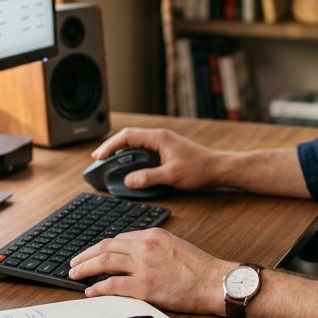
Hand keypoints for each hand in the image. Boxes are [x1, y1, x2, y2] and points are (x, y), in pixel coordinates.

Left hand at [69, 228, 228, 314]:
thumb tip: (134, 255)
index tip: (93, 254)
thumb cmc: (199, 268)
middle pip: (106, 247)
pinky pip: (113, 285)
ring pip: (105, 262)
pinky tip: (90, 290)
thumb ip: (153, 247)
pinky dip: (98, 287)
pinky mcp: (144, 286)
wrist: (214, 282)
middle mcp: (145, 246)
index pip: (119, 238)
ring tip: (75, 274)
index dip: (102, 247)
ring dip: (86, 268)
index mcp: (152, 235)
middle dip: (86, 255)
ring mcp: (143, 266)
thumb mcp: (174, 245)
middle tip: (74, 262)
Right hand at [90, 127, 223, 191]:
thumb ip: (147, 178)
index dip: (110, 146)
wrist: (219, 169)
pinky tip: (130, 167)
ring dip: (122, 152)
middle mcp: (160, 137)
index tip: (99, 156)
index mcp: (158, 138)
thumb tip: (128, 181)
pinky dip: (133, 157)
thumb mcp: (171, 176)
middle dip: (112, 147)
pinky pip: (144, 151)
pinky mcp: (167, 151)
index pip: (127, 136)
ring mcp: (164, 143)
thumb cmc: (200, 169)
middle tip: (98, 159)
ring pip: (136, 144)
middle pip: (129, 137)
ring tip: (110, 163)